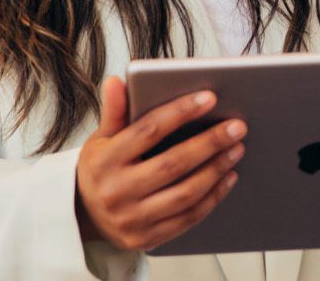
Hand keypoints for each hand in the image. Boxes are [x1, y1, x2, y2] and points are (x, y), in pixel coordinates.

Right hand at [74, 76, 246, 250]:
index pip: (148, 131)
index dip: (180, 112)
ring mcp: (131, 219)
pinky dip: (213, 197)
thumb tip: (117, 81)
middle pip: (173, 164)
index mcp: (104, 161)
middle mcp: (116, 192)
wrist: (82, 216)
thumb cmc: (100, 170)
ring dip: (216, 169)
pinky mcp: (146, 239)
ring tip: (237, 149)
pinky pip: (188, 218)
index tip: (210, 97)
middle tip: (237, 126)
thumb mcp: (100, 139)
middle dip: (210, 142)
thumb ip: (114, 111)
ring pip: (185, 193)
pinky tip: (228, 177)